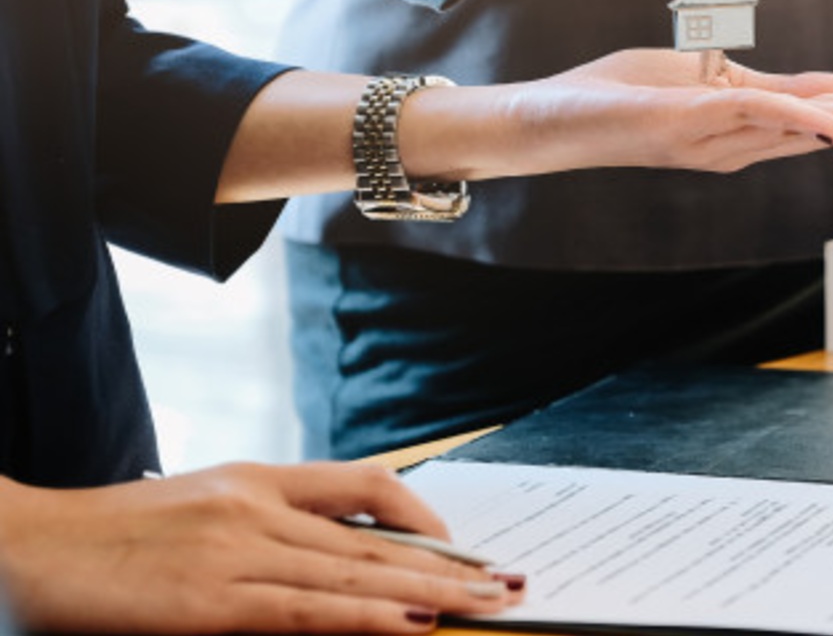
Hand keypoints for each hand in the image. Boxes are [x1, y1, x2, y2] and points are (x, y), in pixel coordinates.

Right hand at [0, 463, 520, 633]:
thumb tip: (330, 562)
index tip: (465, 549)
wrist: (18, 546)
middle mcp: (257, 504)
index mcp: (255, 479)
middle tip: (515, 583)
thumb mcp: (194, 511)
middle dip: (455, 566)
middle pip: (379, 537)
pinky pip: (307, 610)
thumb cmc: (101, 540)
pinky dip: (370, 617)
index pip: (366, 486)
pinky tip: (417, 624)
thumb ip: (263, 526)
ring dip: (436, 593)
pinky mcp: (210, 597)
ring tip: (493, 605)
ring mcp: (236, 547)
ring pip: (358, 572)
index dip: (424, 519)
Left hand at [403, 49, 832, 179]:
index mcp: (755, 125)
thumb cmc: (622, 95)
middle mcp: (743, 139)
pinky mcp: (681, 123)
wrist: (548, 119)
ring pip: (804, 129)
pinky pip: (746, 116)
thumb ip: (775, 87)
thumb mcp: (712, 80)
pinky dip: (793, 117)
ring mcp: (715, 136)